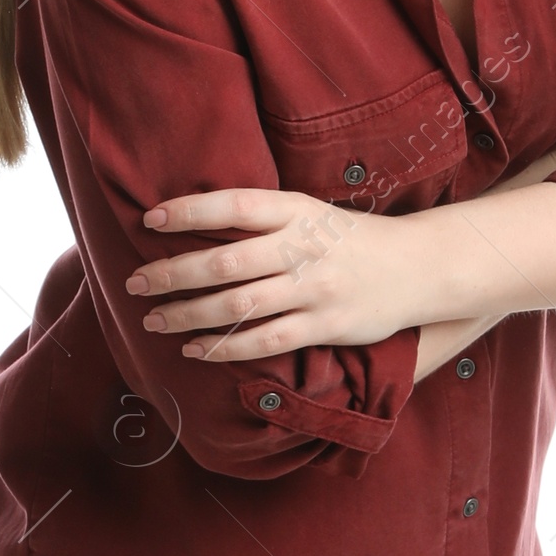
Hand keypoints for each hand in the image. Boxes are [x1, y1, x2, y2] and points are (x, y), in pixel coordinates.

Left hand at [126, 186, 463, 360]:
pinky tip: (194, 349)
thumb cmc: (352, 240)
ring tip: (154, 320)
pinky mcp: (326, 325)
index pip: (234, 206)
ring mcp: (316, 289)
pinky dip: (224, 348)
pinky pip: (265, 341)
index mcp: (298, 210)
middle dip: (172, 273)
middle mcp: (304, 248)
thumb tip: (197, 225)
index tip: (149, 220)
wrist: (420, 266)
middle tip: (135, 282)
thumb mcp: (313, 214)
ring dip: (189, 315)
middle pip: (226, 262)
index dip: (189, 212)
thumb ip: (265, 220)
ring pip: (239, 305)